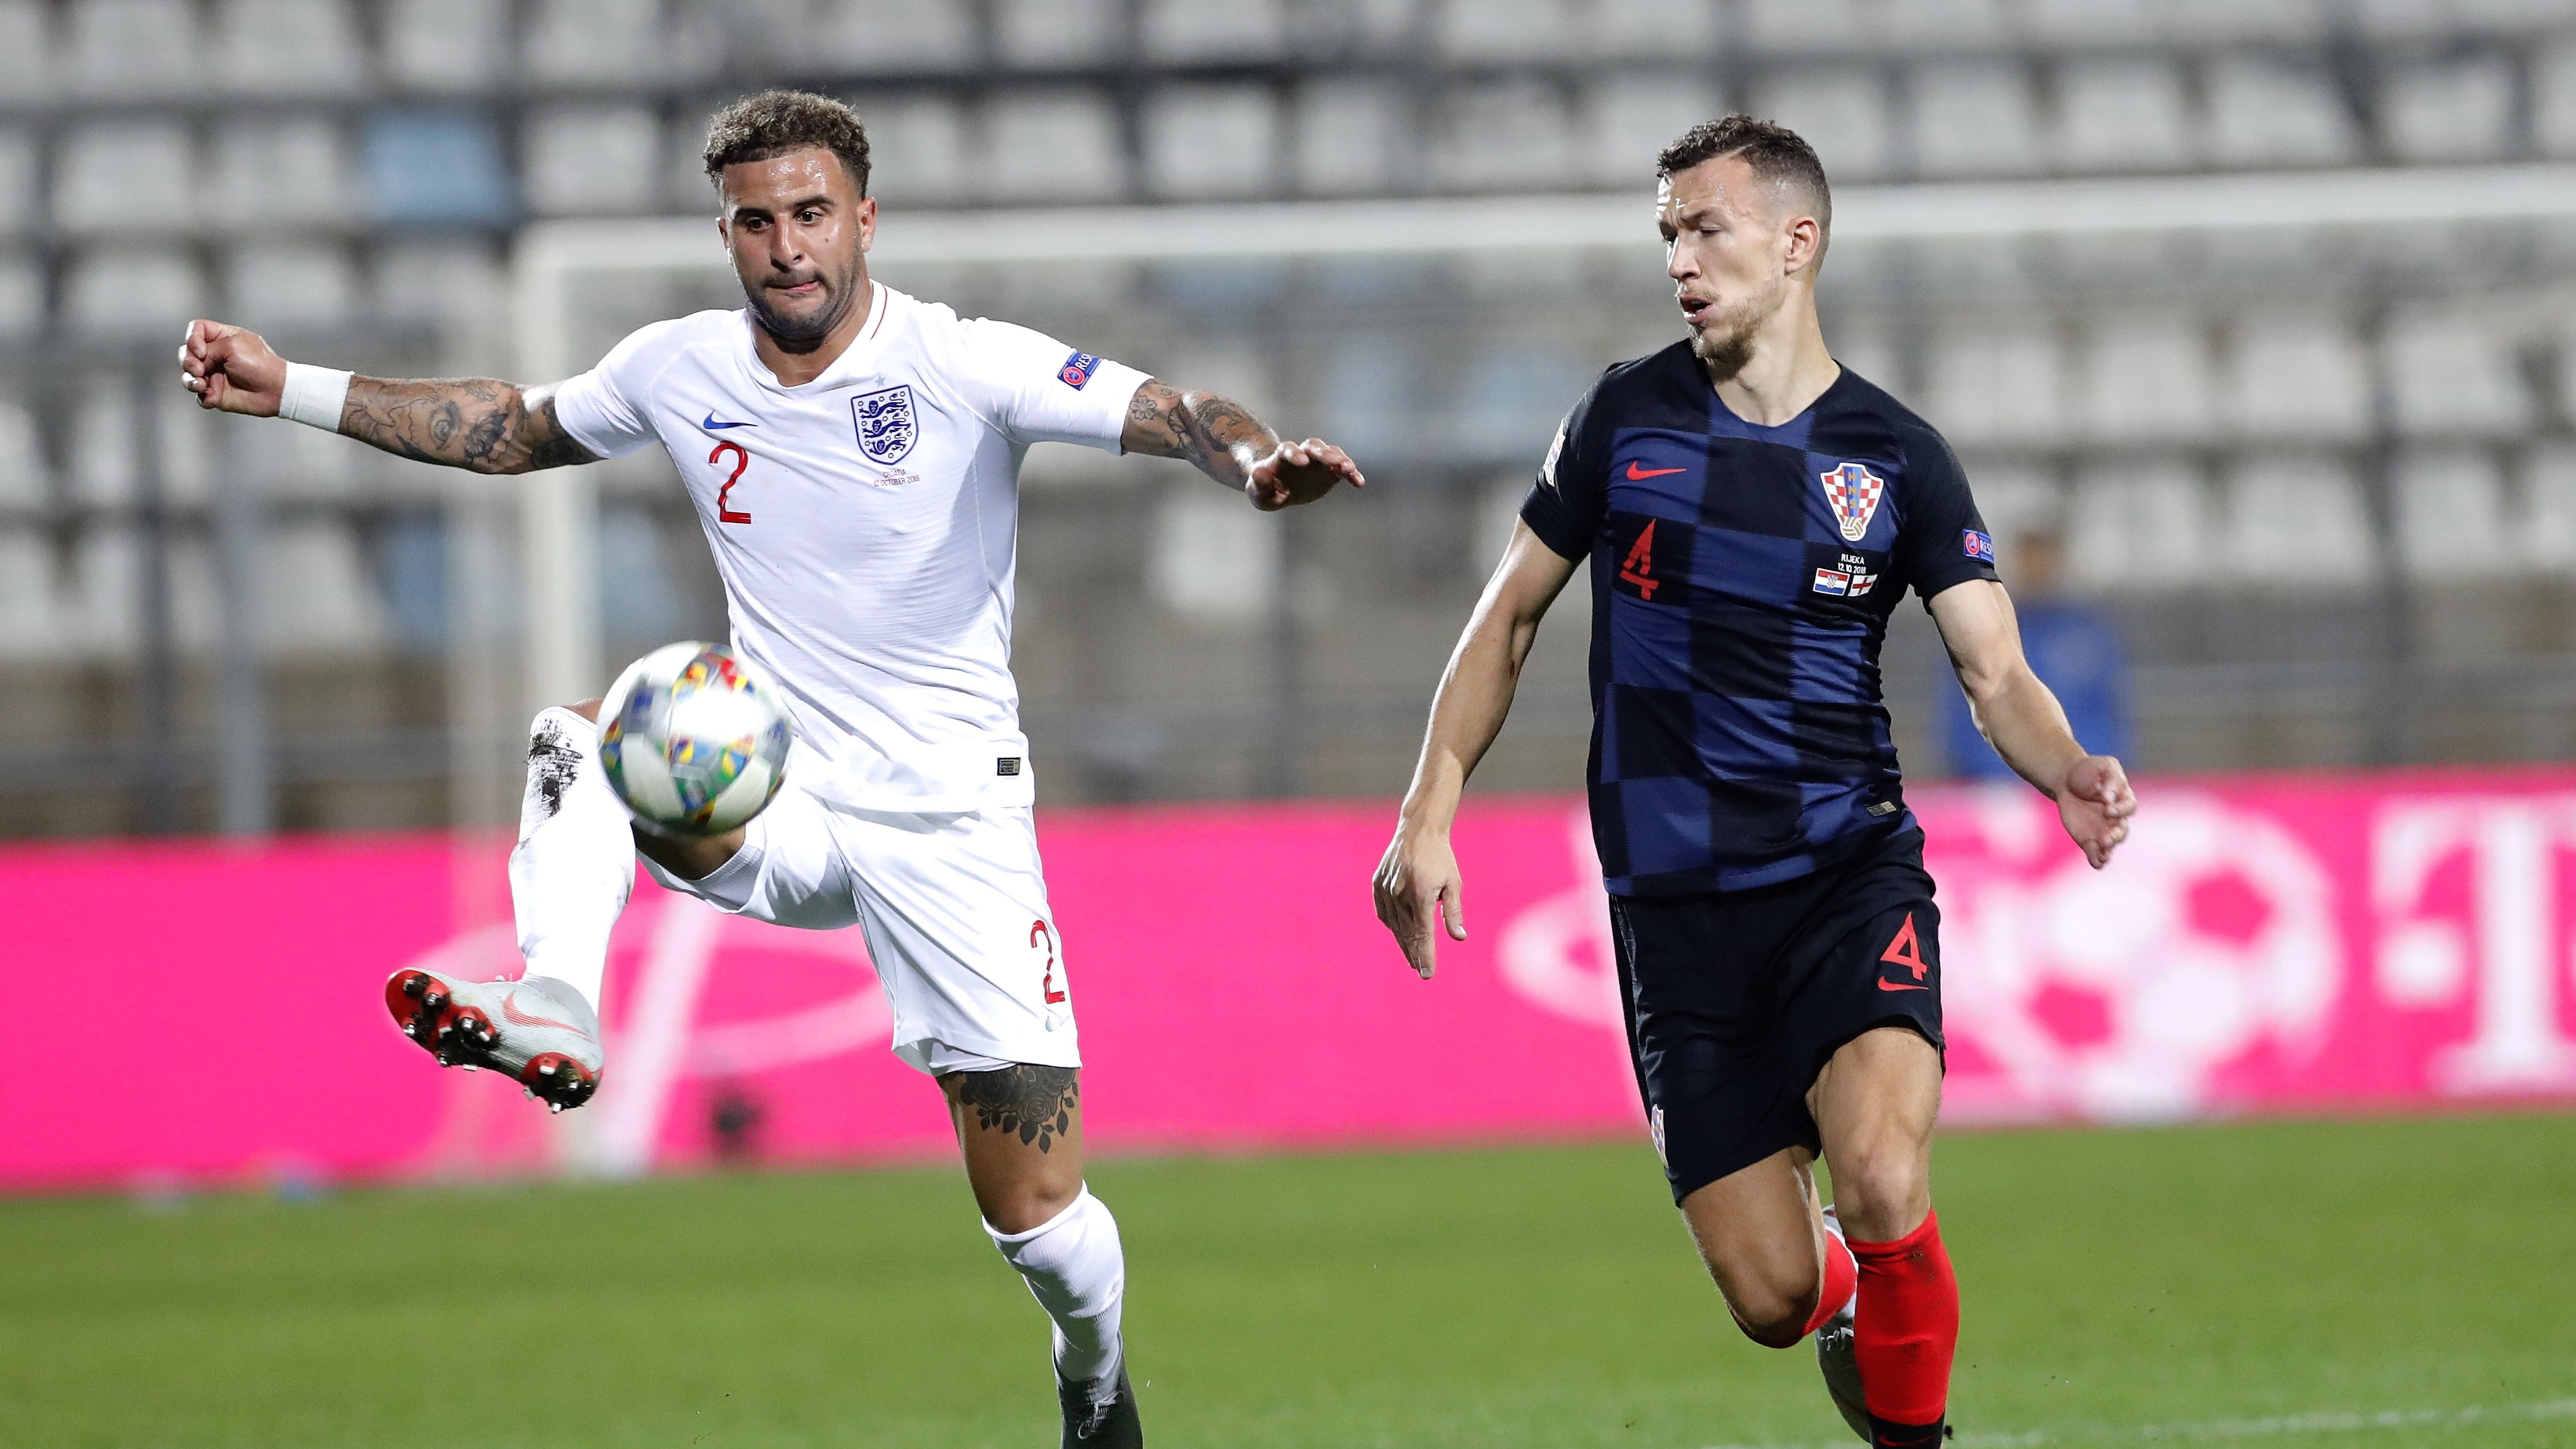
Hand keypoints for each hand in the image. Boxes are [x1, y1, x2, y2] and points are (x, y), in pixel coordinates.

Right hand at [178, 320, 285, 416]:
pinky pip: (199, 395)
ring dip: (189, 380)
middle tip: (199, 369)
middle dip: (187, 361)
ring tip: (201, 384)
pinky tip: (210, 395)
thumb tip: (197, 362)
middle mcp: (216, 355)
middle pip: (186, 353)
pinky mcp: (217, 393)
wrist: (275, 390)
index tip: (201, 350)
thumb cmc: (260, 364)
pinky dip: (202, 395)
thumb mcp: (232, 346)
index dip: (192, 338)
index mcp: (223, 338)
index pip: (196, 330)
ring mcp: (215, 375)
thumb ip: (208, 349)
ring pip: (188, 375)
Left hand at [1244, 438, 1363, 510]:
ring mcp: (1318, 461)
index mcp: (1282, 457)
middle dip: (1323, 452)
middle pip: (1313, 446)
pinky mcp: (1330, 472)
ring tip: (1349, 469)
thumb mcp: (1258, 492)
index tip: (1302, 462)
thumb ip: (1259, 483)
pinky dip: (1351, 474)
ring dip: (1340, 459)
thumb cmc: (1265, 489)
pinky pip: (1343, 470)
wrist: (1279, 488)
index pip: (1287, 449)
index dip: (1295, 454)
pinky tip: (1359, 483)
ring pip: (1331, 453)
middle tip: (1332, 459)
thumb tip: (1259, 472)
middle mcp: (1302, 453)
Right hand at [1372, 822, 1464, 979]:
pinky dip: (1393, 925)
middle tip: (1421, 970)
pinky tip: (1400, 933)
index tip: (1427, 974)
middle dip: (1415, 955)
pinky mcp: (1377, 886)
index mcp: (1421, 896)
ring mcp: (1385, 891)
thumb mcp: (1453, 883)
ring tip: (1412, 958)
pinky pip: (1384, 914)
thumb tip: (1460, 938)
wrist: (1418, 830)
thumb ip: (1453, 912)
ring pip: (1395, 926)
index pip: (1423, 935)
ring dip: (1404, 943)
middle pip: (1407, 935)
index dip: (1425, 956)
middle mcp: (1400, 895)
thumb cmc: (1441, 857)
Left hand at [2055, 754, 2135, 868]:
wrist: (2067, 780)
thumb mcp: (2103, 765)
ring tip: (2103, 852)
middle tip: (2106, 837)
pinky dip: (2097, 859)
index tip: (2107, 805)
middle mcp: (2116, 817)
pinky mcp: (2089, 839)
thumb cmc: (2089, 770)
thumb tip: (2109, 796)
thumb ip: (2111, 779)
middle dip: (2115, 835)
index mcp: (2123, 798)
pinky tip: (2097, 862)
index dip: (2120, 808)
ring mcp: (2103, 830)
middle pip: (2122, 830)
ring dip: (2108, 849)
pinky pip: (2096, 852)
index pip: (2128, 806)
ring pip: (2112, 843)